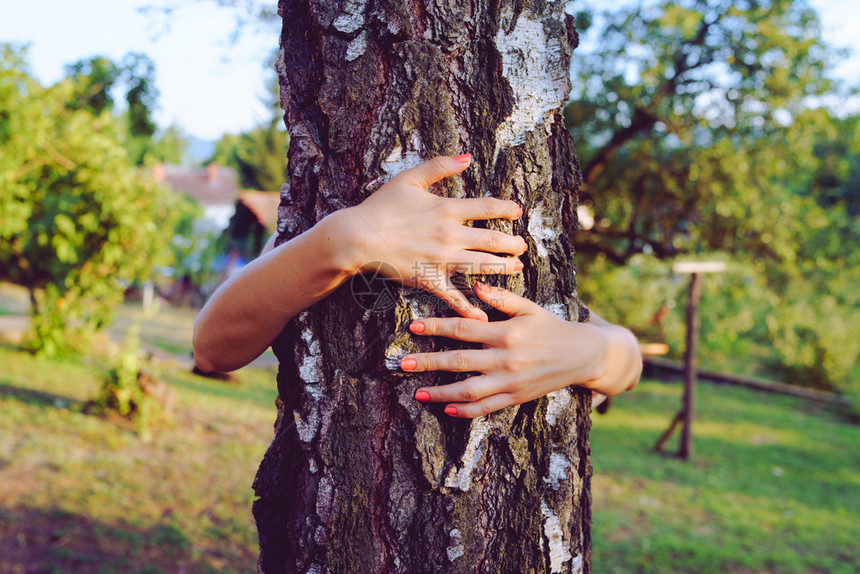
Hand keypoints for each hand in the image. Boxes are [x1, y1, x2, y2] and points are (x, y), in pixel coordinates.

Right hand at [344, 155, 525, 319]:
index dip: (506, 209)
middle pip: (492, 240)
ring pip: (482, 266)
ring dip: (503, 268)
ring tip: (517, 269)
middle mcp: (449, 235)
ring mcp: (441, 259)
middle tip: (522, 246)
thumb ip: (439, 166)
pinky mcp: (428, 279)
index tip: (518, 212)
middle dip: (512, 244)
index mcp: (446, 209)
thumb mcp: (409, 178)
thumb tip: (467, 157)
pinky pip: (453, 296)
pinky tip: (484, 315)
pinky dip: (469, 307)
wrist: (358, 237)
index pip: (487, 208)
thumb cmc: (380, 206)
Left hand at [400, 282, 609, 417]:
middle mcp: (506, 359)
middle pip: (459, 361)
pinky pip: (486, 407)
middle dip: (428, 362)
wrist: (581, 356)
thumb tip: (475, 286)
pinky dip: (465, 410)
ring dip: (441, 392)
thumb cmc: (551, 327)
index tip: (413, 326)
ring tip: (418, 392)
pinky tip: (447, 408)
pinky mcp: (515, 398)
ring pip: (469, 391)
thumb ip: (501, 298)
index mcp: (506, 333)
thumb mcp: (529, 308)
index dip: (436, 326)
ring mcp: (510, 382)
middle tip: (403, 364)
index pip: (464, 328)